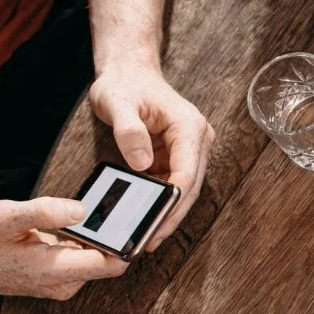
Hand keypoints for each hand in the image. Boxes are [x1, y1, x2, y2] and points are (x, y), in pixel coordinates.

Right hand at [0, 198, 128, 299]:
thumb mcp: (4, 217)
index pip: (111, 263)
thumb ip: (44, 212)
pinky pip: (85, 258)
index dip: (130, 241)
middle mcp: (63, 283)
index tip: (143, 216)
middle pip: (110, 260)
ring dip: (104, 237)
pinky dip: (89, 240)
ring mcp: (62, 282)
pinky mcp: (59, 276)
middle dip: (120, 234)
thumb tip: (82, 210)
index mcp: (54, 271)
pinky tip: (86, 220)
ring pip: (99, 258)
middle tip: (130, 202)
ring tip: (111, 207)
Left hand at [87, 65, 212, 246]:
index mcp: (188, 125)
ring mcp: (189, 148)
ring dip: (167, 213)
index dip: (174, 201)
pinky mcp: (178, 155)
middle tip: (149, 241)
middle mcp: (196, 138)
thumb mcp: (117, 103)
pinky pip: (173, 184)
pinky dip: (161, 201)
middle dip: (171, 215)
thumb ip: (129, 131)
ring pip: (184, 189)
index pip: (187, 171)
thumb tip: (142, 163)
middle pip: (190, 186)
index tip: (156, 223)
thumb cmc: (124, 84)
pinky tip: (145, 217)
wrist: (129, 72)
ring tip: (146, 236)